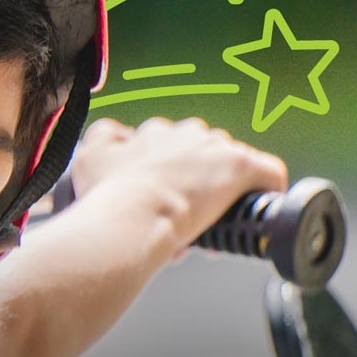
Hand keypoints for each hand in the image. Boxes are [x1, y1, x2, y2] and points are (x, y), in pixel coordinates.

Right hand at [69, 116, 289, 260]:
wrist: (133, 214)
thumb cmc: (108, 196)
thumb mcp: (88, 158)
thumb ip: (102, 138)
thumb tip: (116, 134)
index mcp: (154, 133)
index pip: (170, 145)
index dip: (168, 175)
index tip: (163, 198)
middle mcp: (186, 134)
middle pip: (203, 153)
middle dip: (196, 182)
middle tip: (184, 215)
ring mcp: (216, 149)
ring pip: (231, 164)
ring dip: (223, 191)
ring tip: (211, 224)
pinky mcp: (242, 167)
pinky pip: (269, 173)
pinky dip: (266, 190)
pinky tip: (254, 211)